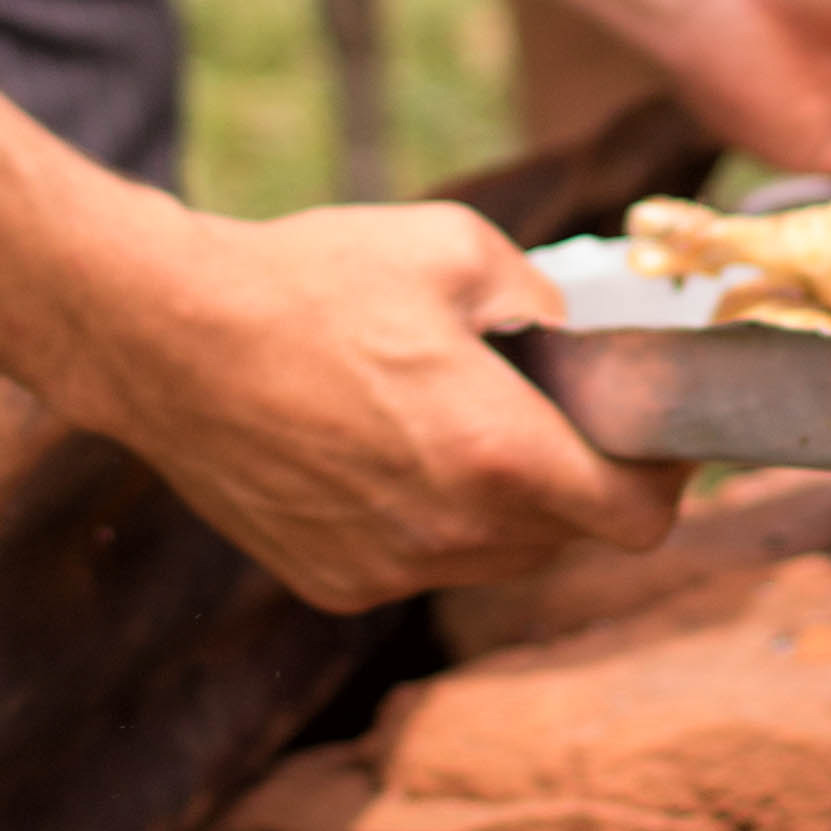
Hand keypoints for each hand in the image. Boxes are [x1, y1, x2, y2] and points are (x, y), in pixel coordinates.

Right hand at [89, 201, 684, 610]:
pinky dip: (430, 520)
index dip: (663, 479)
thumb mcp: (454, 247)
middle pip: (569, 536)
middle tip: (549, 409)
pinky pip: (421, 564)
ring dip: (504, 503)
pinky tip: (383, 450)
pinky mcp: (335, 583)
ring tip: (452, 421)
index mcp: (496, 452)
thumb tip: (569, 341)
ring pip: (496, 556)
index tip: (658, 439)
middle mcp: (450, 532)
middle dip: (578, 478)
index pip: (636, 519)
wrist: (167, 337)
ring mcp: (389, 570)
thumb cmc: (309, 280)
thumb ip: (541, 301)